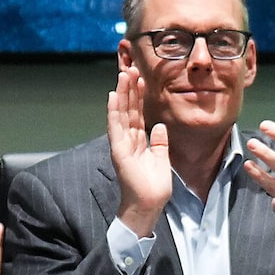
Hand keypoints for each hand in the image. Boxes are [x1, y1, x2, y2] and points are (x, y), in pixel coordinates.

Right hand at [107, 62, 173, 236]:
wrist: (148, 205)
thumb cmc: (153, 186)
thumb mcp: (161, 159)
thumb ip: (159, 142)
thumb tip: (159, 126)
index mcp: (138, 141)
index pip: (137, 114)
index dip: (138, 97)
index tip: (141, 79)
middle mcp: (127, 140)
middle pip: (128, 110)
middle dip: (129, 90)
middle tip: (131, 69)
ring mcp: (122, 145)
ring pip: (120, 114)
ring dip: (121, 94)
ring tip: (123, 75)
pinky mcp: (119, 151)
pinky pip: (116, 128)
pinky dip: (114, 112)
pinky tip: (113, 96)